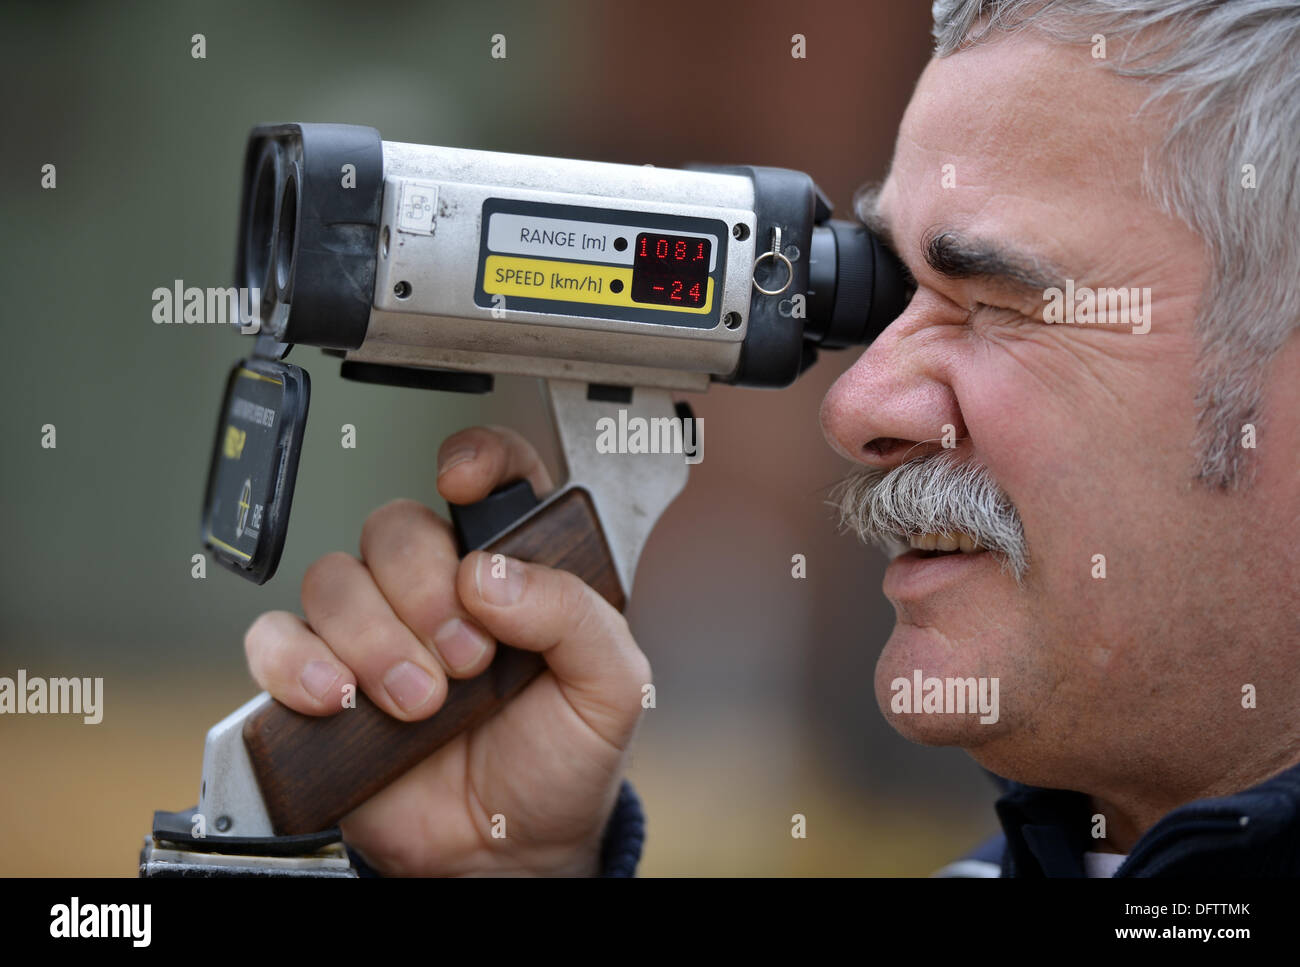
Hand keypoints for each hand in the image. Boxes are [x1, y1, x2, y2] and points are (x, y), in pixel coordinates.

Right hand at [242, 425, 650, 874]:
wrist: (506, 855)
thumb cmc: (561, 763)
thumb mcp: (611, 687)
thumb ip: (575, 615)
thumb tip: (492, 572)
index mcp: (514, 572)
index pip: (492, 478)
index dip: (474, 459)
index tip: (463, 485)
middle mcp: (439, 589)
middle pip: (394, 527)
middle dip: (424, 591)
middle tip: (465, 659)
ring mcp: (376, 632)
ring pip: (334, 577)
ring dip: (374, 639)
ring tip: (418, 702)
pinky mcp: (321, 679)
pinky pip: (275, 638)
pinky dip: (297, 661)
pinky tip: (341, 697)